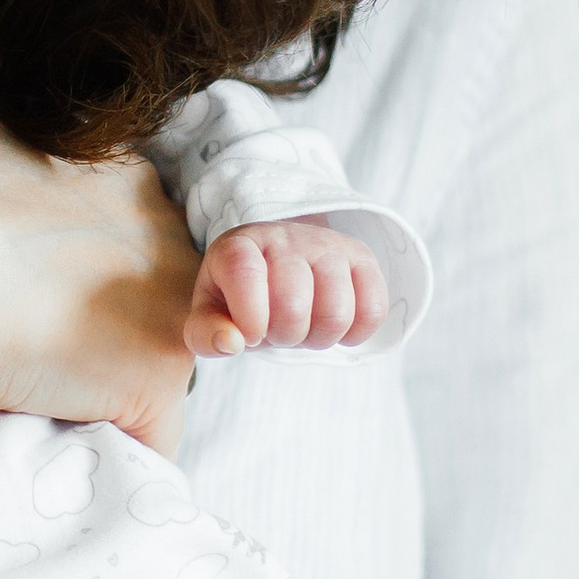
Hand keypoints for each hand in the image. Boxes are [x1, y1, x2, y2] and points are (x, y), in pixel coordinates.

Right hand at [0, 68, 199, 453]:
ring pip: (154, 343)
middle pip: (145, 270)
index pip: (110, 204)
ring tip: (32, 391)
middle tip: (19, 332)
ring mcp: (166, 288)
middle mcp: (150, 207)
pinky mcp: (159, 368)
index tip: (19, 275)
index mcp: (97, 145)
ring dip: (107, 371)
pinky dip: (115, 445)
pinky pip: (153, 429)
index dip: (67, 247)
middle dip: (96, 304)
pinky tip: (64, 452)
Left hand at [183, 217, 385, 359]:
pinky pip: (373, 310)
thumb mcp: (211, 313)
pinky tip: (333, 328)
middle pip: (293, 304)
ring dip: (318, 338)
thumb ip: (206, 333)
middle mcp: (284, 236)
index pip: (245, 273)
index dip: (249, 315)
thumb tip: (231, 342)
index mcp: (238, 246)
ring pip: (336, 311)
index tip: (250, 335)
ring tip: (304, 328)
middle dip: (284, 336)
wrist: (279, 265)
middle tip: (277, 330)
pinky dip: (354, 334)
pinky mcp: (362, 258)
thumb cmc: (241, 298)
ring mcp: (327, 244)